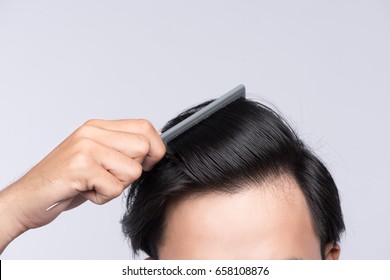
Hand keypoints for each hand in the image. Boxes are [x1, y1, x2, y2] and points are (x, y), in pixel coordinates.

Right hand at [0, 119, 165, 252]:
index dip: (155, 148)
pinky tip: (85, 192)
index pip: (145, 127)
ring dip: (117, 185)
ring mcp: (86, 148)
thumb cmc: (66, 180)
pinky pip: (114, 188)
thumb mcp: (96, 156)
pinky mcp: (80, 167)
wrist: (29, 197)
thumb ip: (121, 148)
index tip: (146, 164)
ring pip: (133, 170)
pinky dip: (103, 197)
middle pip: (144, 146)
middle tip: (112, 176)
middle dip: (135, 170)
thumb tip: (155, 150)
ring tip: (95, 184)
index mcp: (98, 127)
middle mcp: (92, 132)